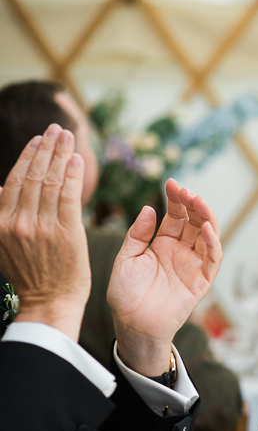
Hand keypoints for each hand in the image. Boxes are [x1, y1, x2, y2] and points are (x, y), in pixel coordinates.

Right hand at [0, 125, 89, 339]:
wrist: (49, 302)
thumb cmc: (31, 274)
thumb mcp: (3, 244)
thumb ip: (1, 214)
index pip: (13, 180)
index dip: (28, 156)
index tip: (39, 139)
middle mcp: (16, 221)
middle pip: (32, 175)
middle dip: (46, 148)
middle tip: (57, 128)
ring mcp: (40, 226)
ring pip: (49, 182)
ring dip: (60, 155)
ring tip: (68, 137)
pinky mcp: (64, 232)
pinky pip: (68, 196)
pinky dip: (72, 175)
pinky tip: (78, 160)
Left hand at [108, 178, 222, 376]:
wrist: (132, 325)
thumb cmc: (126, 295)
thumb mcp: (126, 259)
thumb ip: (137, 235)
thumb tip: (150, 208)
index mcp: (162, 244)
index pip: (175, 216)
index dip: (175, 199)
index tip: (171, 183)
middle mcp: (181, 251)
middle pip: (194, 221)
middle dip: (192, 203)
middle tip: (186, 191)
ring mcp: (193, 265)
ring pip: (207, 235)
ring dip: (206, 217)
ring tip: (198, 201)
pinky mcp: (202, 280)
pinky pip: (213, 258)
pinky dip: (213, 242)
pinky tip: (205, 228)